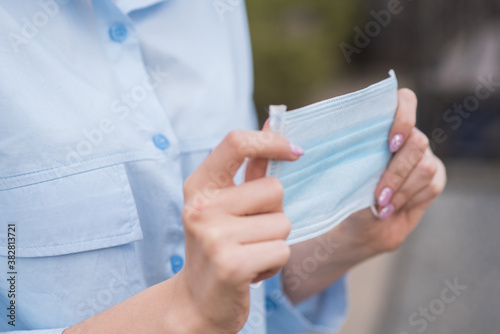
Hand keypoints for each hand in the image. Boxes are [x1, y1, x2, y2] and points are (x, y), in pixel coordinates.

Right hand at [180, 131, 302, 332]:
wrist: (197, 300)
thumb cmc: (219, 245)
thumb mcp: (226, 205)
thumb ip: (250, 168)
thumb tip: (275, 122)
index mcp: (200, 185)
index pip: (236, 142)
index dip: (271, 140)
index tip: (295, 152)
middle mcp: (202, 206)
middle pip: (275, 189)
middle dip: (274, 213)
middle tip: (251, 232)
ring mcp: (213, 236)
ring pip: (283, 222)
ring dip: (275, 241)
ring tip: (250, 252)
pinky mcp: (231, 264)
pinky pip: (282, 250)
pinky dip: (274, 263)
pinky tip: (252, 270)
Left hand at [339, 89, 445, 255]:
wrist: (358, 227)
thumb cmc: (345, 196)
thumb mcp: (341, 176)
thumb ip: (351, 161)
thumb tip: (340, 155)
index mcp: (383, 128)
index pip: (405, 101)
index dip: (404, 116)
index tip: (390, 143)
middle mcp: (407, 138)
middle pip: (417, 142)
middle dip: (396, 172)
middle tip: (379, 194)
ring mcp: (423, 157)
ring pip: (426, 166)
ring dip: (402, 189)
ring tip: (381, 204)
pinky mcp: (434, 179)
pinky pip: (432, 185)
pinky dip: (409, 199)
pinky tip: (391, 209)